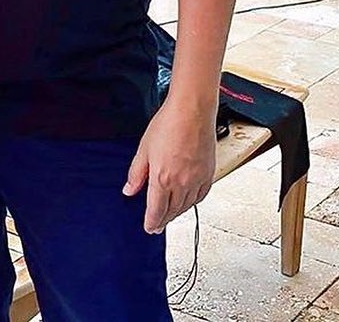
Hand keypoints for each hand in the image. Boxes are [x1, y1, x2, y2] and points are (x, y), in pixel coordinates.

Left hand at [123, 98, 216, 233]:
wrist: (192, 110)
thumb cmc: (168, 124)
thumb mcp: (144, 149)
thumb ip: (136, 174)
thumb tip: (129, 190)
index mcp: (162, 179)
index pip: (156, 211)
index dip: (152, 223)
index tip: (149, 228)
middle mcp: (181, 183)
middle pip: (172, 211)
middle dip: (163, 220)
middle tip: (157, 225)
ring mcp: (197, 179)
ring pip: (187, 206)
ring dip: (177, 213)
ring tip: (170, 215)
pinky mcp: (209, 173)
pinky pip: (201, 196)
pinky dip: (193, 202)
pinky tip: (188, 201)